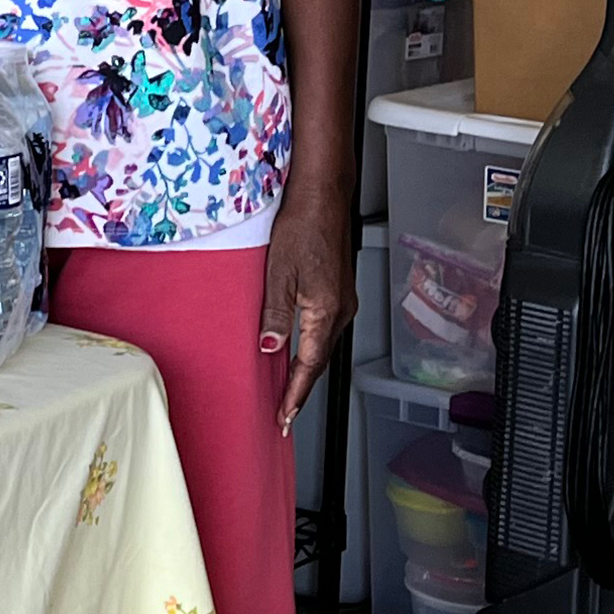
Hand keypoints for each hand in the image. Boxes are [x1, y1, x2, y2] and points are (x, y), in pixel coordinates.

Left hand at [262, 178, 354, 430]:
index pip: (309, 366)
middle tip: (284, 413)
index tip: (284, 417)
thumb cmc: (302, 226)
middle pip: (319, 361)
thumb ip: (276, 314)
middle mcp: (341, 310)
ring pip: (323, 345)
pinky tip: (298, 350)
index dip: (295, 394)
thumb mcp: (279, 273)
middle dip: (301, 389)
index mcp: (326, 311)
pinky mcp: (338, 290)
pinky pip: (324, 329)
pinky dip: (311, 347)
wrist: (323, 196)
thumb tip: (270, 347)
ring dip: (306, 370)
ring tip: (289, 390)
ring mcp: (343, 300)